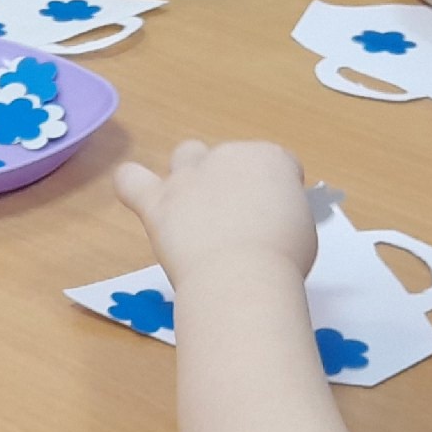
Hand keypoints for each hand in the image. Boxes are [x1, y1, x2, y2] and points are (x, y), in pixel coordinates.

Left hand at [114, 140, 317, 287]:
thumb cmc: (281, 258)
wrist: (241, 277)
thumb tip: (266, 218)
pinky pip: (131, 179)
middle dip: (234, 185)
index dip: (276, 191)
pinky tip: (139, 193)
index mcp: (270, 158)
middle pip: (230, 159)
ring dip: (191, 174)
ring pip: (187, 154)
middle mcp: (228, 156)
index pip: (276, 164)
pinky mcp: (157, 200)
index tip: (276, 218)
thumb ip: (280, 210)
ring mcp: (189, 176)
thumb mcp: (300, 226)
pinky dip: (132, 183)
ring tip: (197, 210)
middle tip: (239, 225)